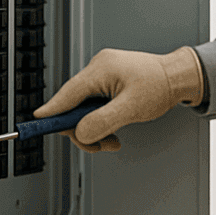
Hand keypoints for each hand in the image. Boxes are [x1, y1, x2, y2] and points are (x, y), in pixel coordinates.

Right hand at [34, 47, 202, 151]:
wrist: (178, 77)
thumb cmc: (160, 85)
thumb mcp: (132, 109)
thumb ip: (103, 121)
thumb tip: (81, 133)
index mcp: (101, 70)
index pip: (68, 93)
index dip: (53, 111)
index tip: (37, 122)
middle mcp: (98, 69)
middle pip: (74, 105)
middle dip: (85, 129)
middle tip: (101, 145)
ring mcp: (102, 75)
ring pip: (84, 109)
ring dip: (96, 129)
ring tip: (113, 140)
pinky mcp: (108, 83)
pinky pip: (94, 105)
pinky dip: (101, 121)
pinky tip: (114, 130)